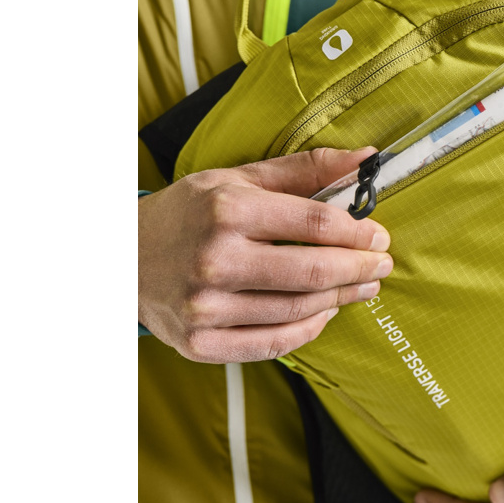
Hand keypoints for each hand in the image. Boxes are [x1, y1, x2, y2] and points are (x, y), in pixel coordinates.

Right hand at [139, 147, 392, 362]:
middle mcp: (215, 259)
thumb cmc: (189, 213)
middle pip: (312, 270)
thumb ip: (305, 170)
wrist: (122, 258)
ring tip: (362, 287)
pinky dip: (309, 330)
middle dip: (359, 269)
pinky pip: (273, 343)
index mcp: (227, 210)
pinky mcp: (201, 343)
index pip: (314, 222)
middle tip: (381, 266)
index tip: (378, 235)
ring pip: (298, 310)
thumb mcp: (239, 178)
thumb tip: (366, 159)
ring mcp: (206, 307)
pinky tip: (325, 313)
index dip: (357, 231)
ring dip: (341, 299)